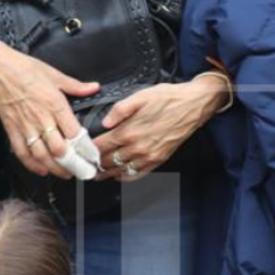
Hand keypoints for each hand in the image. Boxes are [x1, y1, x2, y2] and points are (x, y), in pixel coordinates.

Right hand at [0, 38, 100, 179]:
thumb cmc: (24, 68)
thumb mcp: (54, 74)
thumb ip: (75, 86)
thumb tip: (94, 87)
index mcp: (54, 104)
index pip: (74, 133)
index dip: (85, 148)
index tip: (92, 155)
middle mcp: (41, 118)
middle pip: (59, 149)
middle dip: (73, 164)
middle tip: (82, 170)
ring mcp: (25, 126)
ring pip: (42, 155)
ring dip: (55, 168)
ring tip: (66, 174)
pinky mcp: (12, 129)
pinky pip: (21, 152)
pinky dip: (32, 165)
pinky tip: (42, 170)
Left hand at [93, 74, 228, 181]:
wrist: (193, 106)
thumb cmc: (169, 98)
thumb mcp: (140, 96)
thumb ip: (119, 110)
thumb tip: (105, 121)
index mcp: (129, 130)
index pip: (101, 146)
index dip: (89, 151)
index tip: (81, 152)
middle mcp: (138, 147)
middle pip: (109, 161)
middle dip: (95, 164)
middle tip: (84, 166)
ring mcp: (149, 156)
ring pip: (122, 171)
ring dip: (107, 174)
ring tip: (97, 174)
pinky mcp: (159, 159)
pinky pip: (138, 174)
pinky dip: (126, 178)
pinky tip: (119, 177)